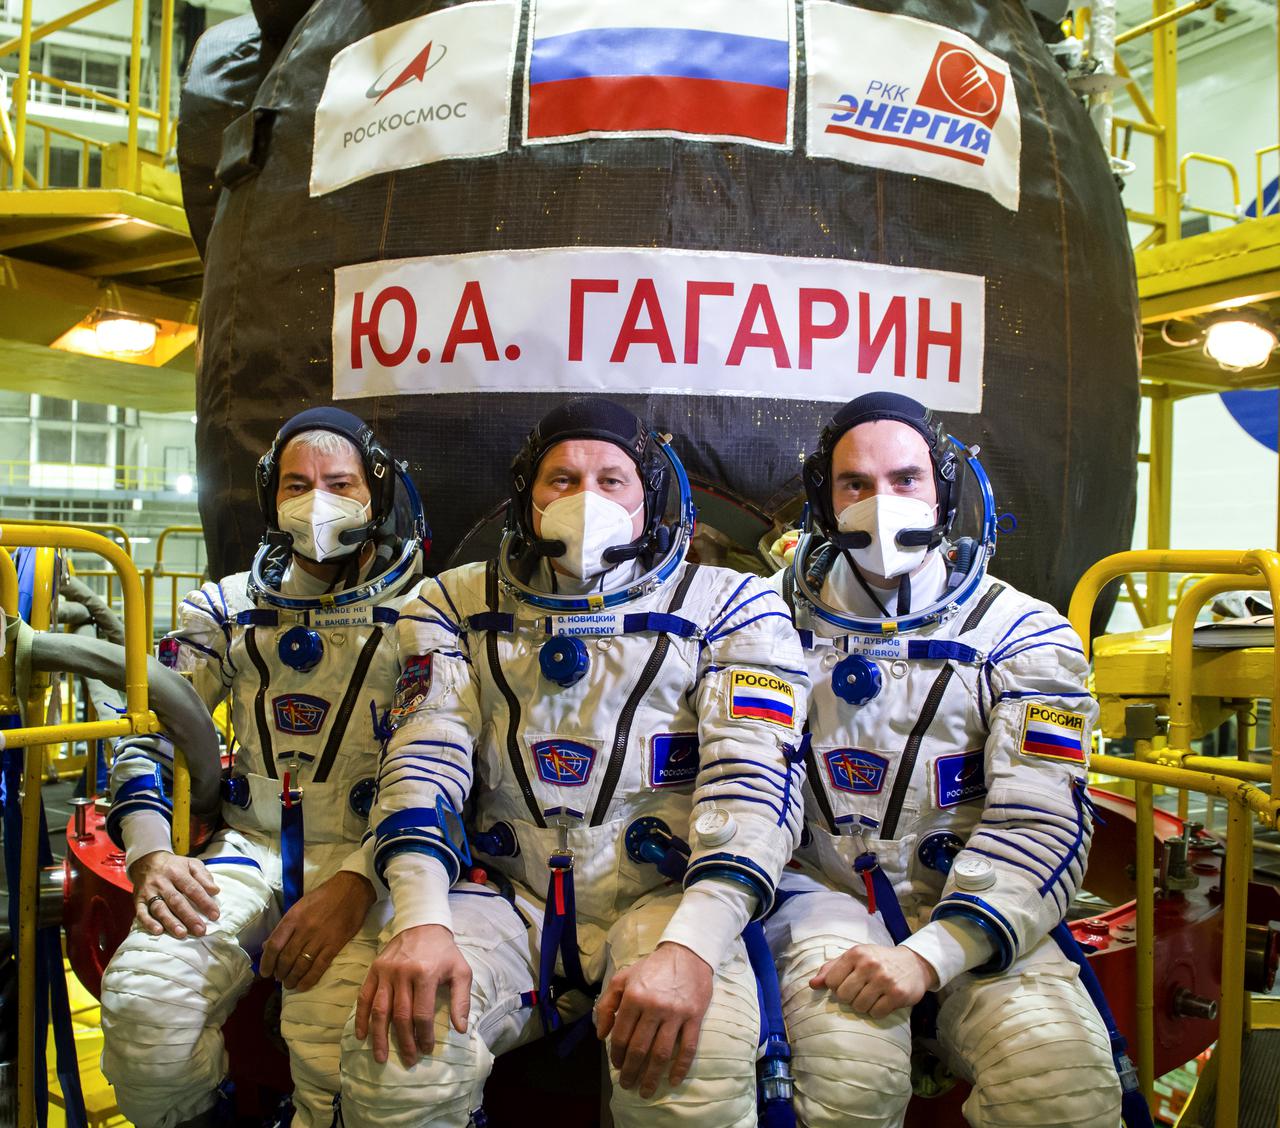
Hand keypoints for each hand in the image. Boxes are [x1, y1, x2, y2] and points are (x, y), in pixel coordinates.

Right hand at [128, 850, 220, 938]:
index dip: (204, 902)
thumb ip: (204, 877)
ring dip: (170, 922)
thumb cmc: (174, 866)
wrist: (146, 861)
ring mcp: (148, 892)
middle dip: (189, 917)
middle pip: (176, 901)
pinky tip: (158, 932)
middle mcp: (162, 882)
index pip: (193, 889)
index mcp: (177, 872)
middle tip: (200, 930)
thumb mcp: (191, 864)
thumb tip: (215, 891)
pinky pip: (141, 913)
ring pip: (160, 909)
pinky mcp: (138, 900)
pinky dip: (149, 923)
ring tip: (182, 934)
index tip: (215, 915)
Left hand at [261, 870, 375, 989]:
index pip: (274, 945)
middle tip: (279, 978)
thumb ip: (285, 926)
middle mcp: (304, 929)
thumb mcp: (300, 905)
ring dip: (292, 978)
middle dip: (280, 972)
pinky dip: (309, 979)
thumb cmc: (323, 896)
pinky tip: (303, 985)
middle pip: (286, 958)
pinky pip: (319, 966)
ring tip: (289, 984)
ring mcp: (320, 937)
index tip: (265, 972)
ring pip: (301, 965)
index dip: (266, 962)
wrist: (352, 889)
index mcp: (293, 917)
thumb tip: (267, 945)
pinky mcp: (335, 944)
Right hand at [355, 924, 472, 1066]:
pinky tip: (362, 1035)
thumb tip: (461, 1029)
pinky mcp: (374, 969)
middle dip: (404, 1042)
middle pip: (401, 1016)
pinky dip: (362, 1017)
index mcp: (425, 974)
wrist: (422, 924)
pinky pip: (364, 997)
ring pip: (380, 1010)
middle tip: (409, 1060)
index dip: (424, 1035)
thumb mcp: (461, 970)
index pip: (422, 1013)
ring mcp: (386, 972)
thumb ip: (461, 999)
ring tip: (381, 1057)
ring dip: (379, 1036)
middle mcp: (403, 973)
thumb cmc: (444, 951)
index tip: (427, 1050)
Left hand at [595, 941, 713, 1098]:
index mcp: (634, 997)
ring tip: (646, 1091)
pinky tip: (673, 1080)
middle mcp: (653, 1007)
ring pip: (661, 1053)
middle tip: (627, 1085)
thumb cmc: (652, 968)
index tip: (616, 1066)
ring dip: (652, 1076)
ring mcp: (675, 1014)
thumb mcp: (623, 977)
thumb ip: (607, 1004)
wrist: (687, 953)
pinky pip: (687, 1048)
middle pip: (639, 1049)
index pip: (621, 1035)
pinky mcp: (694, 1017)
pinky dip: (680, 1067)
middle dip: (631, 1071)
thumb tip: (601, 1035)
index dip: (616, 1055)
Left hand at [810, 942, 937, 1017]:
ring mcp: (884, 980)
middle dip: (849, 998)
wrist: (913, 963)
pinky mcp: (897, 994)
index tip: (846, 984)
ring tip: (872, 995)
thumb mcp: (855, 957)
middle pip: (843, 996)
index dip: (836, 987)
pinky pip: (876, 1013)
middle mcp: (869, 964)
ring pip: (859, 1006)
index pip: (831, 981)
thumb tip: (813, 985)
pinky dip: (876, 1011)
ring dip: (863, 1005)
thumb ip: (832, 969)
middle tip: (860, 991)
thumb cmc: (878, 960)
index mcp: (856, 954)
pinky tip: (882, 1001)